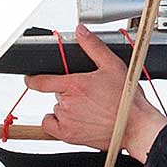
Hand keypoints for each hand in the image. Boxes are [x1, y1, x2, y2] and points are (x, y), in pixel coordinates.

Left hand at [11, 26, 166, 163]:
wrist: (136, 126)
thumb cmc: (127, 100)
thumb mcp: (113, 66)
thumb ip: (93, 47)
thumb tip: (81, 31)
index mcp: (74, 85)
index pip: (41, 81)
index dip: (33, 79)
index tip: (30, 79)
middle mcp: (67, 103)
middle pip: (57, 94)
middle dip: (69, 92)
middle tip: (88, 95)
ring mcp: (66, 120)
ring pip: (57, 109)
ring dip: (67, 108)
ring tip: (88, 109)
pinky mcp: (68, 135)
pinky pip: (51, 126)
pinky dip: (58, 123)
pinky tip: (74, 120)